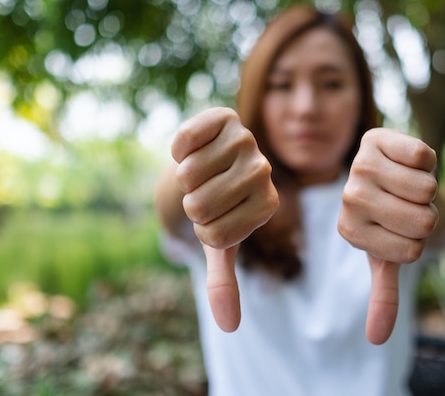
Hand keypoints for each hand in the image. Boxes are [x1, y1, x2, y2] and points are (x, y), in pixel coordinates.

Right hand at [171, 107, 278, 331]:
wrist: (208, 163)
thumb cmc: (216, 206)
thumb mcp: (218, 245)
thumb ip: (224, 283)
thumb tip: (228, 326)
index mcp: (267, 206)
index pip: (215, 234)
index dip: (201, 229)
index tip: (213, 216)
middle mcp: (264, 172)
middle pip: (200, 204)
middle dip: (190, 204)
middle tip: (205, 192)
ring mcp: (247, 142)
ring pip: (190, 173)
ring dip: (183, 177)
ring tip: (201, 171)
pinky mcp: (225, 118)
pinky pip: (185, 140)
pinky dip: (178, 150)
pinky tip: (193, 149)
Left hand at [338, 128, 437, 344]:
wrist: (388, 170)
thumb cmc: (391, 218)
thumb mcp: (388, 257)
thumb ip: (383, 296)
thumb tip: (376, 340)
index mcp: (349, 231)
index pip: (412, 251)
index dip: (419, 240)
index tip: (399, 228)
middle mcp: (348, 199)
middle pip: (422, 220)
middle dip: (427, 214)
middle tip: (407, 204)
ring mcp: (359, 167)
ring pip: (426, 190)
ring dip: (428, 188)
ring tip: (406, 184)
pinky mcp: (376, 138)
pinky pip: (424, 157)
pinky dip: (427, 161)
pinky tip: (407, 160)